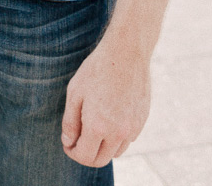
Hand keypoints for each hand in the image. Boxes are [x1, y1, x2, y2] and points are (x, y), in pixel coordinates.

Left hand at [60, 34, 150, 166]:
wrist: (126, 52)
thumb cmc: (97, 69)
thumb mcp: (75, 92)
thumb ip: (70, 122)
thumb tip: (69, 142)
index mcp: (98, 126)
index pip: (84, 156)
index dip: (72, 153)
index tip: (68, 143)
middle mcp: (118, 132)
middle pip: (101, 160)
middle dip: (86, 154)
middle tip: (78, 140)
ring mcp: (133, 127)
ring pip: (116, 152)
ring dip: (103, 147)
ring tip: (93, 127)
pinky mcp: (142, 120)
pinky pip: (128, 139)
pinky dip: (117, 136)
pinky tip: (110, 117)